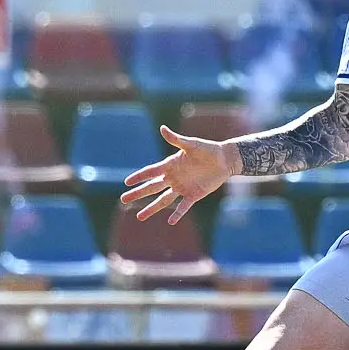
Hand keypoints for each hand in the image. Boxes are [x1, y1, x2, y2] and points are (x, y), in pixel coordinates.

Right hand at [118, 125, 236, 224]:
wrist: (225, 159)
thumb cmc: (208, 149)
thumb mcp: (191, 144)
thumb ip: (176, 139)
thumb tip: (162, 128)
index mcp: (170, 165)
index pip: (150, 172)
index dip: (139, 176)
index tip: (127, 182)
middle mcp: (173, 178)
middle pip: (152, 187)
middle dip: (138, 193)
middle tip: (123, 199)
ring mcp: (182, 187)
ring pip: (163, 200)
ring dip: (152, 208)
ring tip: (140, 217)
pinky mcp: (194, 195)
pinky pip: (183, 206)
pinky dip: (177, 213)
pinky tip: (170, 221)